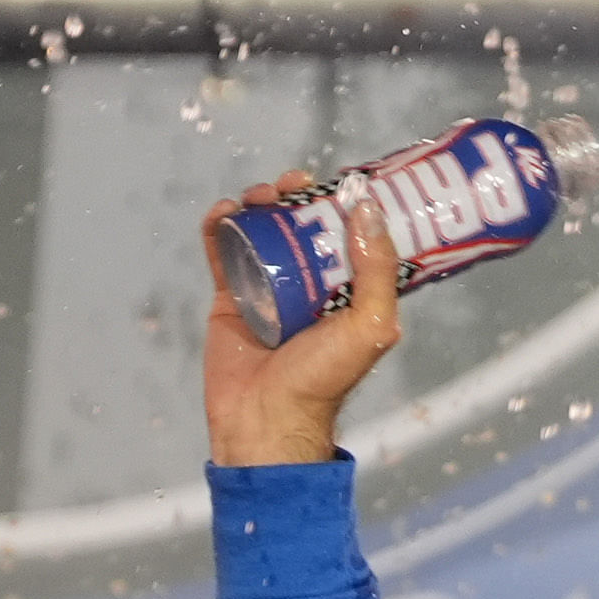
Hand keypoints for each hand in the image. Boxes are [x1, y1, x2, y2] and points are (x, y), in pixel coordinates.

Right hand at [201, 171, 401, 466]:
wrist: (265, 417)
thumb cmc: (322, 381)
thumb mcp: (370, 327)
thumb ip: (377, 272)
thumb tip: (367, 211)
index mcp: (350, 294)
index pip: (354, 239)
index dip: (349, 207)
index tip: (344, 180)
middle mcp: (312, 287)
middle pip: (305, 227)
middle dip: (300, 198)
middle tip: (296, 184)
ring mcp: (269, 288)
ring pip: (264, 231)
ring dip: (261, 203)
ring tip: (262, 195)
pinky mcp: (231, 296)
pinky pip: (223, 250)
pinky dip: (221, 225)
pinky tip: (225, 211)